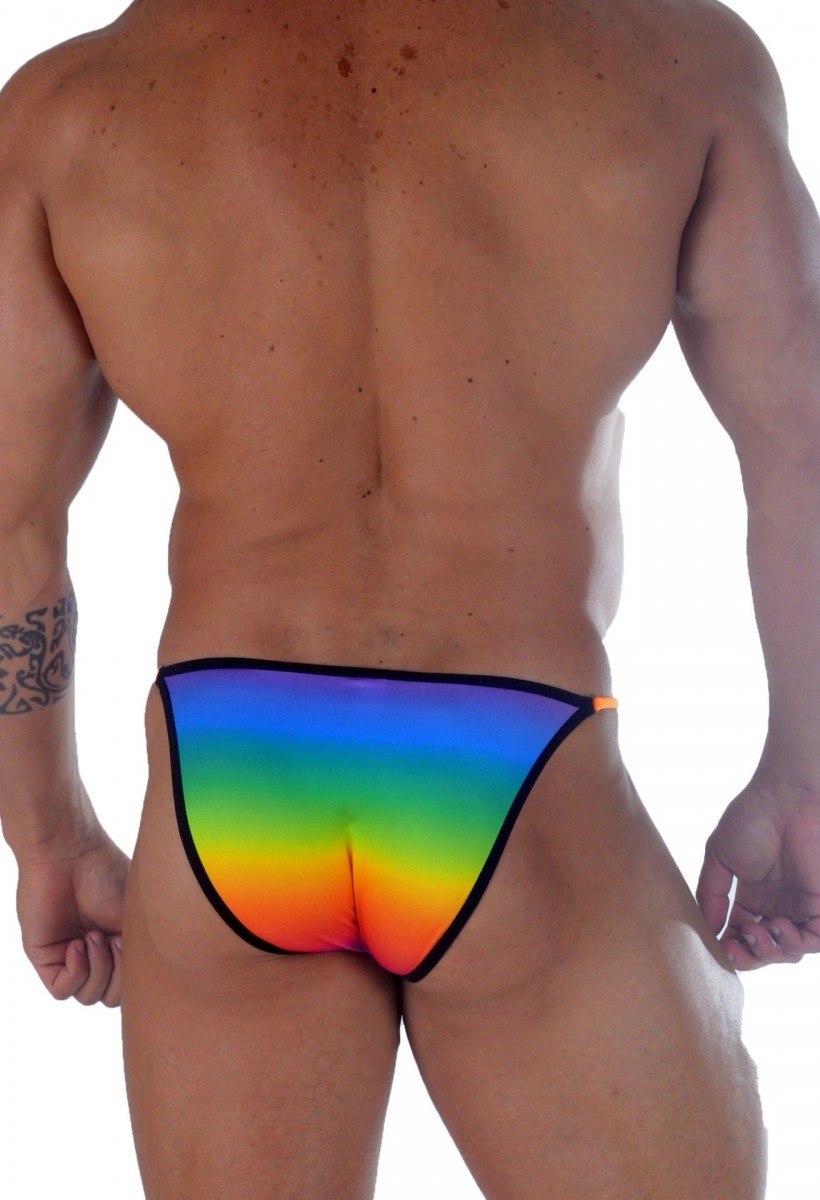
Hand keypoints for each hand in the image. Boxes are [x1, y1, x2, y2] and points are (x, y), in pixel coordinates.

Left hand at [15, 822, 129, 1005]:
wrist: (70, 856)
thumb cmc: (107, 875)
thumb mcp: (135, 918)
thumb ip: (139, 954)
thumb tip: (145, 985)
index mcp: (119, 942)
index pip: (129, 983)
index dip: (136, 975)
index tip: (134, 944)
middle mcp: (96, 952)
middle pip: (110, 996)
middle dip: (117, 975)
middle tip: (114, 940)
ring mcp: (70, 957)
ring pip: (87, 996)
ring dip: (97, 970)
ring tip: (93, 936)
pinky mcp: (46, 958)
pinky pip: (62, 990)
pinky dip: (75, 971)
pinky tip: (77, 944)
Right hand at [697, 776, 819, 969]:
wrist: (785, 797)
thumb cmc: (750, 818)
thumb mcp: (719, 856)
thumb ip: (711, 893)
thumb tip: (707, 929)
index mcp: (752, 897)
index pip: (741, 935)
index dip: (731, 948)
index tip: (719, 947)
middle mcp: (777, 905)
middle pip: (765, 950)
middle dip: (750, 957)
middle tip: (737, 947)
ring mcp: (801, 906)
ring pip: (790, 951)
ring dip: (772, 951)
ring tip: (759, 931)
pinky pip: (816, 939)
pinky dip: (797, 943)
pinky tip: (778, 928)